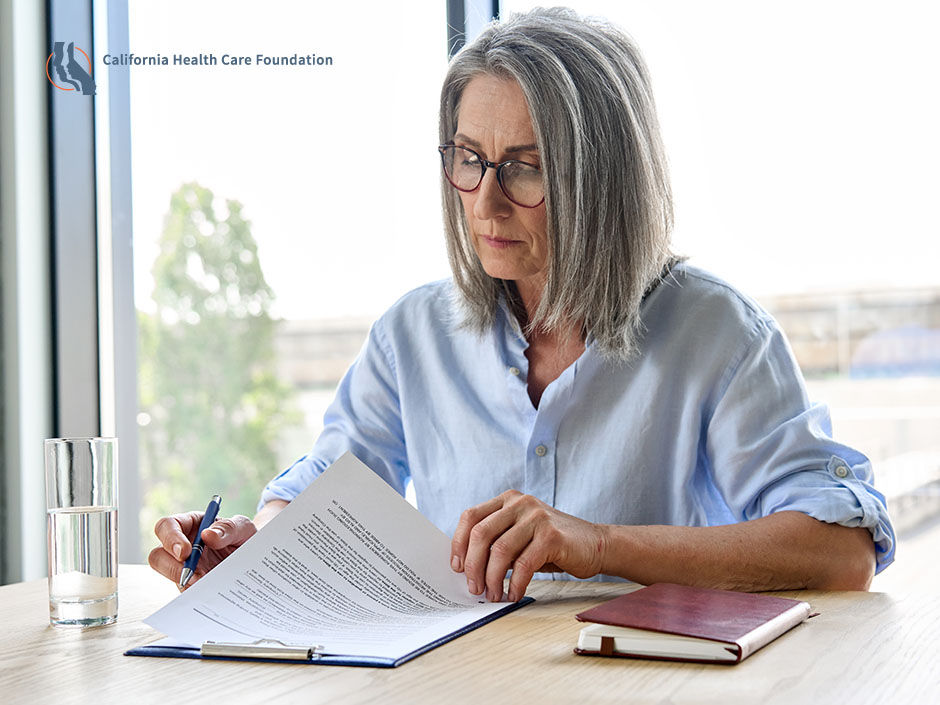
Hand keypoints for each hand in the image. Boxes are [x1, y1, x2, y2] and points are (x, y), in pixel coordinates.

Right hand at [148, 511, 256, 588]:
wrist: (253, 560)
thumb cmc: (244, 538)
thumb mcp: (244, 528)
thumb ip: (229, 528)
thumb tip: (208, 535)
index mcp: (190, 524)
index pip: (167, 526)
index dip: (170, 538)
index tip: (185, 552)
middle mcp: (181, 546)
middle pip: (157, 555)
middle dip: (171, 566)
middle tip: (193, 574)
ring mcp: (182, 567)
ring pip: (167, 576)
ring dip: (182, 581)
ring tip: (205, 582)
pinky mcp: (188, 585)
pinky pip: (181, 592)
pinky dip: (193, 594)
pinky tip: (208, 593)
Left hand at [450, 490, 607, 602]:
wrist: (596, 544)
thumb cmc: (553, 544)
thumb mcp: (521, 534)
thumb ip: (497, 540)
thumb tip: (466, 568)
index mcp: (508, 500)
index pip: (470, 517)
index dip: (458, 543)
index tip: (456, 568)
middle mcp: (520, 503)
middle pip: (481, 534)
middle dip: (473, 566)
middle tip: (473, 588)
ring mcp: (536, 517)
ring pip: (500, 550)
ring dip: (492, 579)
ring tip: (493, 595)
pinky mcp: (552, 536)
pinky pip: (523, 564)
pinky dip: (515, 584)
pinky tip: (514, 594)